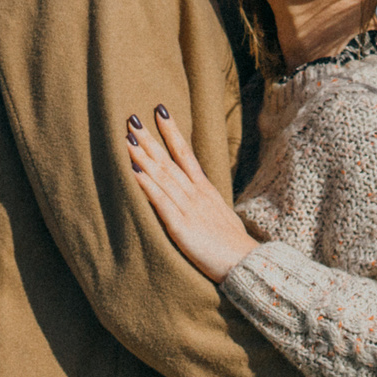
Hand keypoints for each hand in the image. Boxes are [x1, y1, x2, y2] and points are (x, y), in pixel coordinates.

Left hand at [124, 101, 259, 282]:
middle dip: (150, 139)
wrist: (248, 265)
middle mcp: (196, 195)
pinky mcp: (182, 227)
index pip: (186, 154)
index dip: (172, 132)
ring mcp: (190, 209)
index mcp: (205, 191)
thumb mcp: (221, 217)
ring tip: (128, 139)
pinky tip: (133, 171)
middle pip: (169, 161)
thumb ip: (206, 204)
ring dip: (144, 157)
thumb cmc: (233, 246)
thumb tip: (199, 198)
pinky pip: (161, 202)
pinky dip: (147, 185)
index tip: (160, 111)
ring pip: (163, 177)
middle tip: (131, 119)